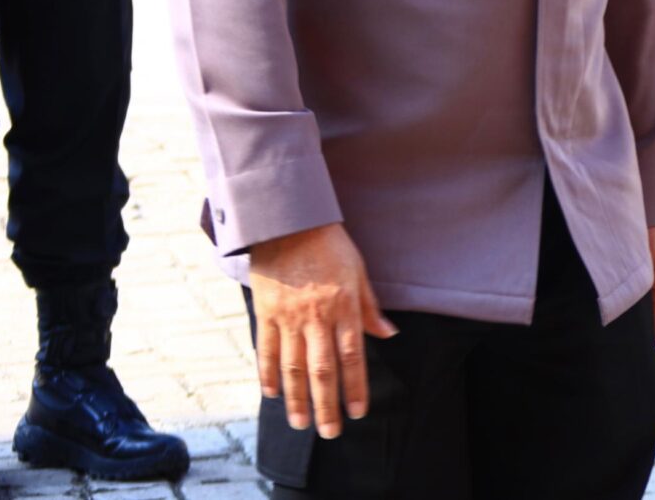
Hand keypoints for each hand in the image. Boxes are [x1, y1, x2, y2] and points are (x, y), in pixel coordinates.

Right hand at [248, 223, 396, 438]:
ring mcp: (288, 317)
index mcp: (343, 307)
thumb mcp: (358, 271)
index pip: (352, 356)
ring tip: (300, 424)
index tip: (359, 412)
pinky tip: (273, 394)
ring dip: (297, 399)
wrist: (288, 222)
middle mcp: (315, 316)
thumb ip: (369, 307)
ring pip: (293, 368)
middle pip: (322, 370)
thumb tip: (388, 334)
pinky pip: (267, 350)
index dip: (355, 387)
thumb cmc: (329, 244)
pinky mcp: (265, 313)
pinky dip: (269, 374)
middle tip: (331, 432)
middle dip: (326, 405)